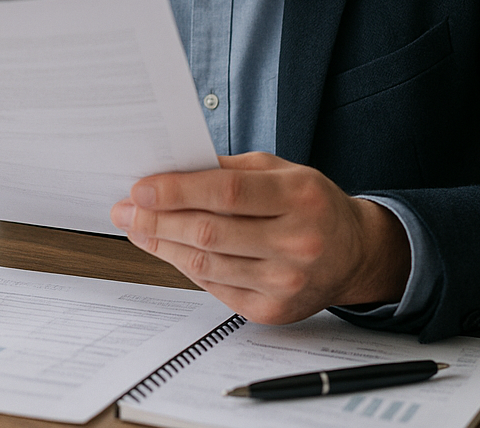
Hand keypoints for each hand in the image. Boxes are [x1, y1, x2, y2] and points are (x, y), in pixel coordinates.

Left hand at [110, 152, 410, 323]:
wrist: (354, 253)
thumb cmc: (310, 202)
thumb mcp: (280, 170)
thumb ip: (229, 168)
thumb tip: (172, 169)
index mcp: (300, 197)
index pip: (228, 193)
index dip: (179, 190)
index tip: (142, 186)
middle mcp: (297, 242)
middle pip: (211, 232)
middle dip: (158, 219)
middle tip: (125, 208)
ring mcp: (286, 282)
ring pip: (207, 263)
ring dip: (162, 244)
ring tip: (135, 226)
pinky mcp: (273, 310)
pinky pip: (215, 287)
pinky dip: (184, 266)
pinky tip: (166, 248)